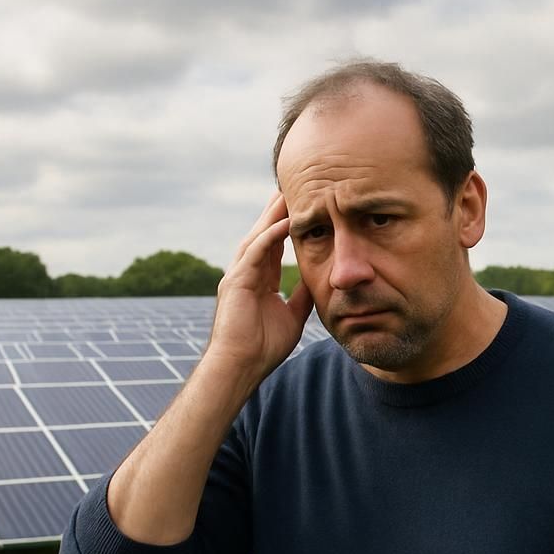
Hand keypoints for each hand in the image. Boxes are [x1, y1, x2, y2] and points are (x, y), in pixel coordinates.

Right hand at [204, 191, 314, 385]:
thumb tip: (317, 281)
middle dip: (277, 211)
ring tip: (289, 192)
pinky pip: (255, 251)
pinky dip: (270, 235)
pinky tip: (286, 221)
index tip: (302, 207)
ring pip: (258, 236)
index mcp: (258, 280)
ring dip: (273, 214)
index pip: (274, 245)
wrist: (242, 367)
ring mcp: (238, 275)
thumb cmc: (263, 348)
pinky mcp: (235, 281)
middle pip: (264, 233)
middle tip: (292, 186)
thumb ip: (301, 296)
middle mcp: (246, 272)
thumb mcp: (292, 316)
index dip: (286, 226)